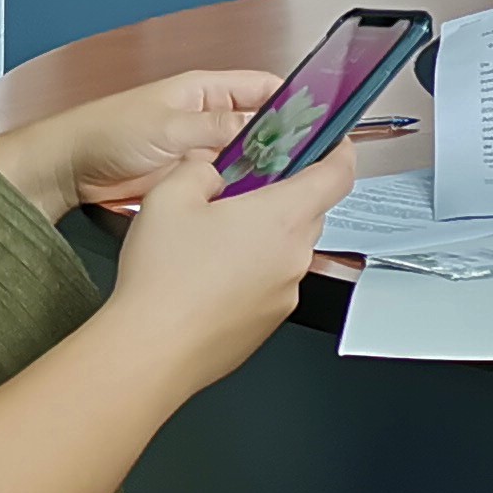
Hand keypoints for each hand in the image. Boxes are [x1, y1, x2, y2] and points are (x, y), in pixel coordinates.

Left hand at [0, 68, 280, 219]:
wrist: (71, 168)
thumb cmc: (107, 131)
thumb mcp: (169, 126)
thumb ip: (217, 128)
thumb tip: (260, 131)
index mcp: (206, 91)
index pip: (265, 89)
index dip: (293, 103)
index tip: (318, 122)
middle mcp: (209, 118)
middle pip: (263, 129)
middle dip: (282, 146)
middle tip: (303, 165)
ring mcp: (202, 150)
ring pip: (248, 160)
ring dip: (260, 174)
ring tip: (280, 187)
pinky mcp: (192, 179)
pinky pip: (228, 185)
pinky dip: (240, 194)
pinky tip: (249, 205)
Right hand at [102, 147, 353, 403]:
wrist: (152, 350)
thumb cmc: (164, 278)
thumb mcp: (170, 196)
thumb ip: (199, 168)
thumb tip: (210, 168)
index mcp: (283, 217)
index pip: (337, 175)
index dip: (340, 152)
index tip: (334, 142)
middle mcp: (295, 256)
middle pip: (310, 212)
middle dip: (285, 195)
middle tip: (246, 188)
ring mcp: (286, 293)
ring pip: (287, 250)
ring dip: (264, 237)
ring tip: (215, 237)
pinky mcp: (269, 321)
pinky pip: (272, 283)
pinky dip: (252, 272)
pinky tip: (210, 276)